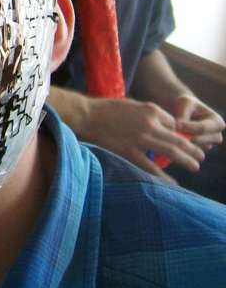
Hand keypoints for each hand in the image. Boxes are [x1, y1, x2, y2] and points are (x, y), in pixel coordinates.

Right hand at [82, 97, 205, 178]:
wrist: (88, 116)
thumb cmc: (107, 109)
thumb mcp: (132, 105)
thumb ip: (147, 115)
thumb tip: (159, 126)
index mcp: (151, 110)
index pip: (173, 123)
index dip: (176, 132)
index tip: (176, 139)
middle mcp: (151, 124)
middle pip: (178, 138)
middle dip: (191, 148)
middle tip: (200, 155)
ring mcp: (142, 139)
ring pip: (171, 151)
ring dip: (186, 159)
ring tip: (195, 166)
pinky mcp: (131, 153)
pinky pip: (152, 167)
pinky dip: (164, 176)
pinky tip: (173, 183)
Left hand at [171, 94, 224, 149]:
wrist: (181, 111)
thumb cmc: (185, 105)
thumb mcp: (185, 103)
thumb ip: (183, 115)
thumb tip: (178, 127)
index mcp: (217, 122)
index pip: (204, 128)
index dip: (189, 127)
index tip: (176, 125)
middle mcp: (216, 136)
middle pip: (200, 140)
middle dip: (185, 136)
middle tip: (171, 131)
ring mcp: (208, 145)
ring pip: (194, 148)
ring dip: (182, 141)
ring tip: (171, 133)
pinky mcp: (199, 151)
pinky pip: (188, 152)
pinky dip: (180, 145)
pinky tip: (173, 138)